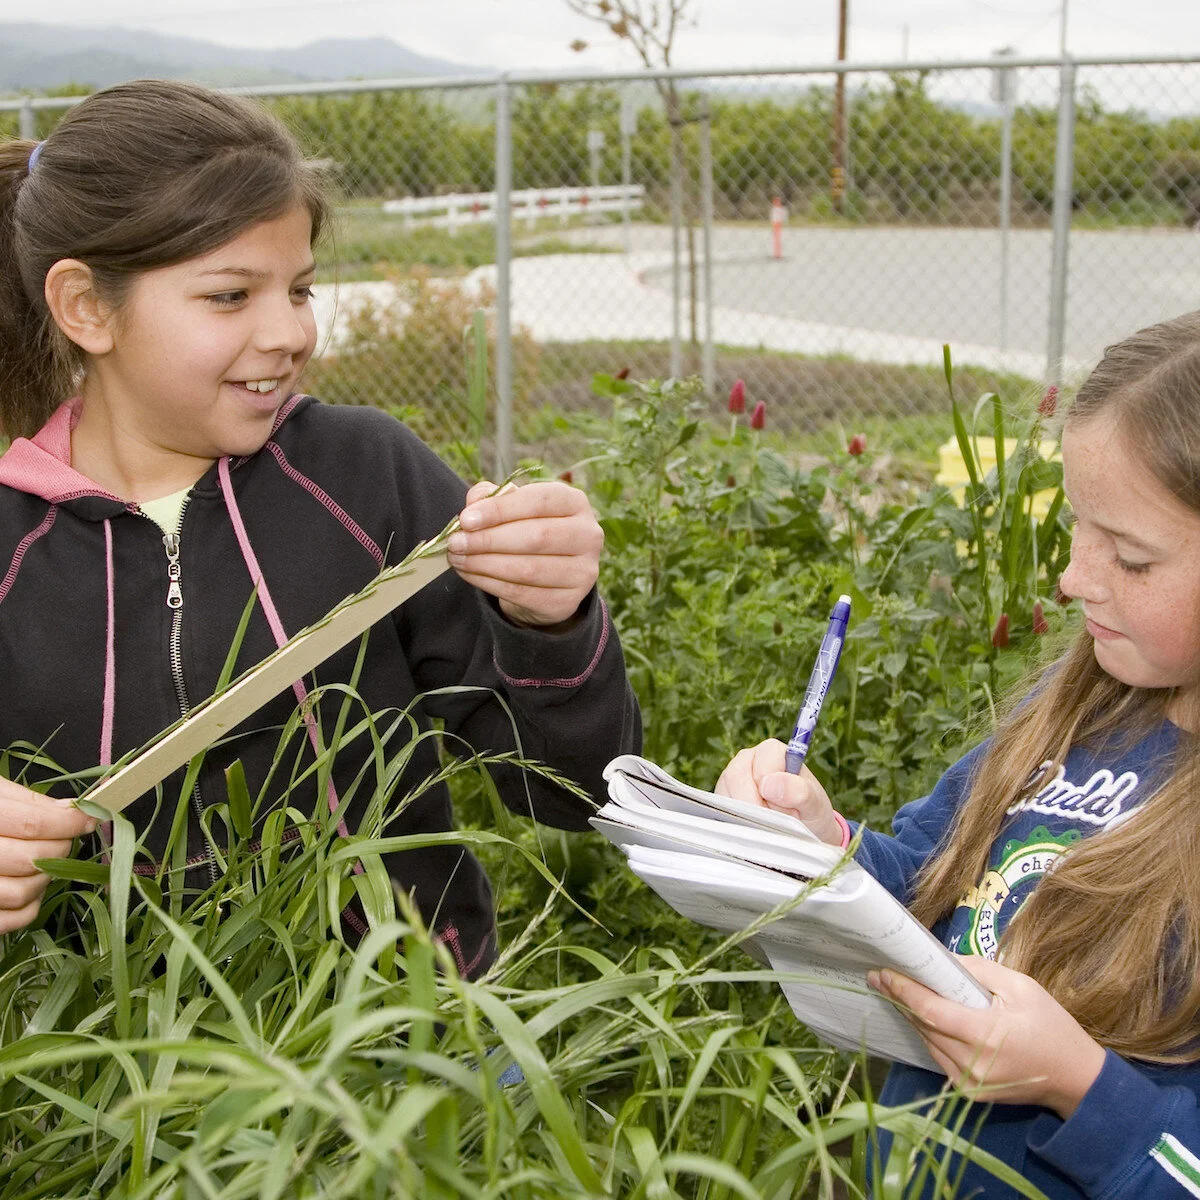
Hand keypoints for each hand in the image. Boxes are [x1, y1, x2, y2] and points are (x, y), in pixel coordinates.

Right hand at [0, 777, 96, 933]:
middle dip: (60, 848)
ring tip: (46, 862)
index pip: (32, 824)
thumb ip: (28, 802)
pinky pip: (11, 920)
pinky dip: (31, 906)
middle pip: (30, 859)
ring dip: (46, 877)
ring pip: (21, 893)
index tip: (88, 819)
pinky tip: (30, 886)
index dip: (68, 822)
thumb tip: (72, 811)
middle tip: (65, 840)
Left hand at [448, 479, 602, 627]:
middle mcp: (588, 535)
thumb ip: (493, 498)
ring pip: (528, 569)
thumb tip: (473, 504)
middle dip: (489, 540)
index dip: (500, 509)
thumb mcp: (513, 508)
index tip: (466, 519)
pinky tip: (470, 574)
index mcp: (575, 503)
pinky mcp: (568, 601)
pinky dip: (490, 584)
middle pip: (536, 536)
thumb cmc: (527, 531)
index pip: (540, 501)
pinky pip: (523, 594)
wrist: (548, 578)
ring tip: (458, 559)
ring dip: (485, 564)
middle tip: (456, 542)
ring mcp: (583, 571)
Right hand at [714, 738, 842, 845]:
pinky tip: (754, 828)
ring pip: (725, 795)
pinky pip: (719, 810)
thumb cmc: (810, 810)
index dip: (770, 792)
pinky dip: (736, 824)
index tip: (785, 809)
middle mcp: (746, 760)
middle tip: (774, 822)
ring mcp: (731, 779)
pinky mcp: (721, 798)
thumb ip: (799, 790)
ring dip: (746, 817)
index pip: (760, 767)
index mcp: (770, 752)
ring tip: (768, 825)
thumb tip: (769, 784)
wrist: (804, 830)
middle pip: (736, 777)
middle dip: (755, 806)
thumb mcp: (814, 802)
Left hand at [869, 956, 1106, 1118]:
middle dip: (901, 999)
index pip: (930, 1012)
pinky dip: (929, 1034)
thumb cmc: (1051, 1026)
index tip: (882, 972)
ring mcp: (968, 1083)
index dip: (903, 991)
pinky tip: (922, 1016)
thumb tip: (941, 960)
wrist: (1076, 1078)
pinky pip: (939, 1056)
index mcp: (985, 1037)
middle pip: (924, 1026)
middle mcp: (971, 1065)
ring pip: (928, 1042)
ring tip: (896, 990)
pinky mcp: (968, 1092)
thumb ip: (977, 971)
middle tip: (880, 975)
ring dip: (913, 1017)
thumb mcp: (1020, 987)